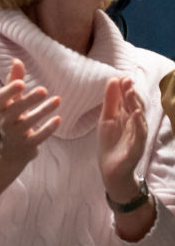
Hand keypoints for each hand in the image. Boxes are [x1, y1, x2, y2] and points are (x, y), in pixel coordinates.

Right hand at [0, 59, 61, 166]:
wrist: (8, 151)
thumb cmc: (11, 118)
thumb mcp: (10, 101)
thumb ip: (14, 81)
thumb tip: (16, 60)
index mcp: (0, 108)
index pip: (1, 98)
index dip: (10, 90)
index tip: (21, 82)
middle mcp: (5, 121)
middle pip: (16, 109)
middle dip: (29, 100)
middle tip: (44, 90)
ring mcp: (16, 134)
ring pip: (29, 122)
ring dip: (44, 111)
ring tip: (58, 100)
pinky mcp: (27, 145)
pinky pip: (38, 137)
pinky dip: (48, 129)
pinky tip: (58, 119)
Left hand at [99, 76, 148, 200]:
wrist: (111, 169)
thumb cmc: (110, 142)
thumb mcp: (107, 118)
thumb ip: (111, 100)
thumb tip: (113, 78)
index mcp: (128, 116)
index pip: (129, 100)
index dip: (126, 88)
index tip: (121, 76)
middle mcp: (135, 124)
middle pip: (135, 106)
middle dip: (131, 93)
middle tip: (126, 80)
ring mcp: (137, 136)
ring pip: (139, 118)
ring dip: (135, 104)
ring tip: (130, 92)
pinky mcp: (136, 148)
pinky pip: (140, 134)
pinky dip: (139, 124)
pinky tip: (136, 114)